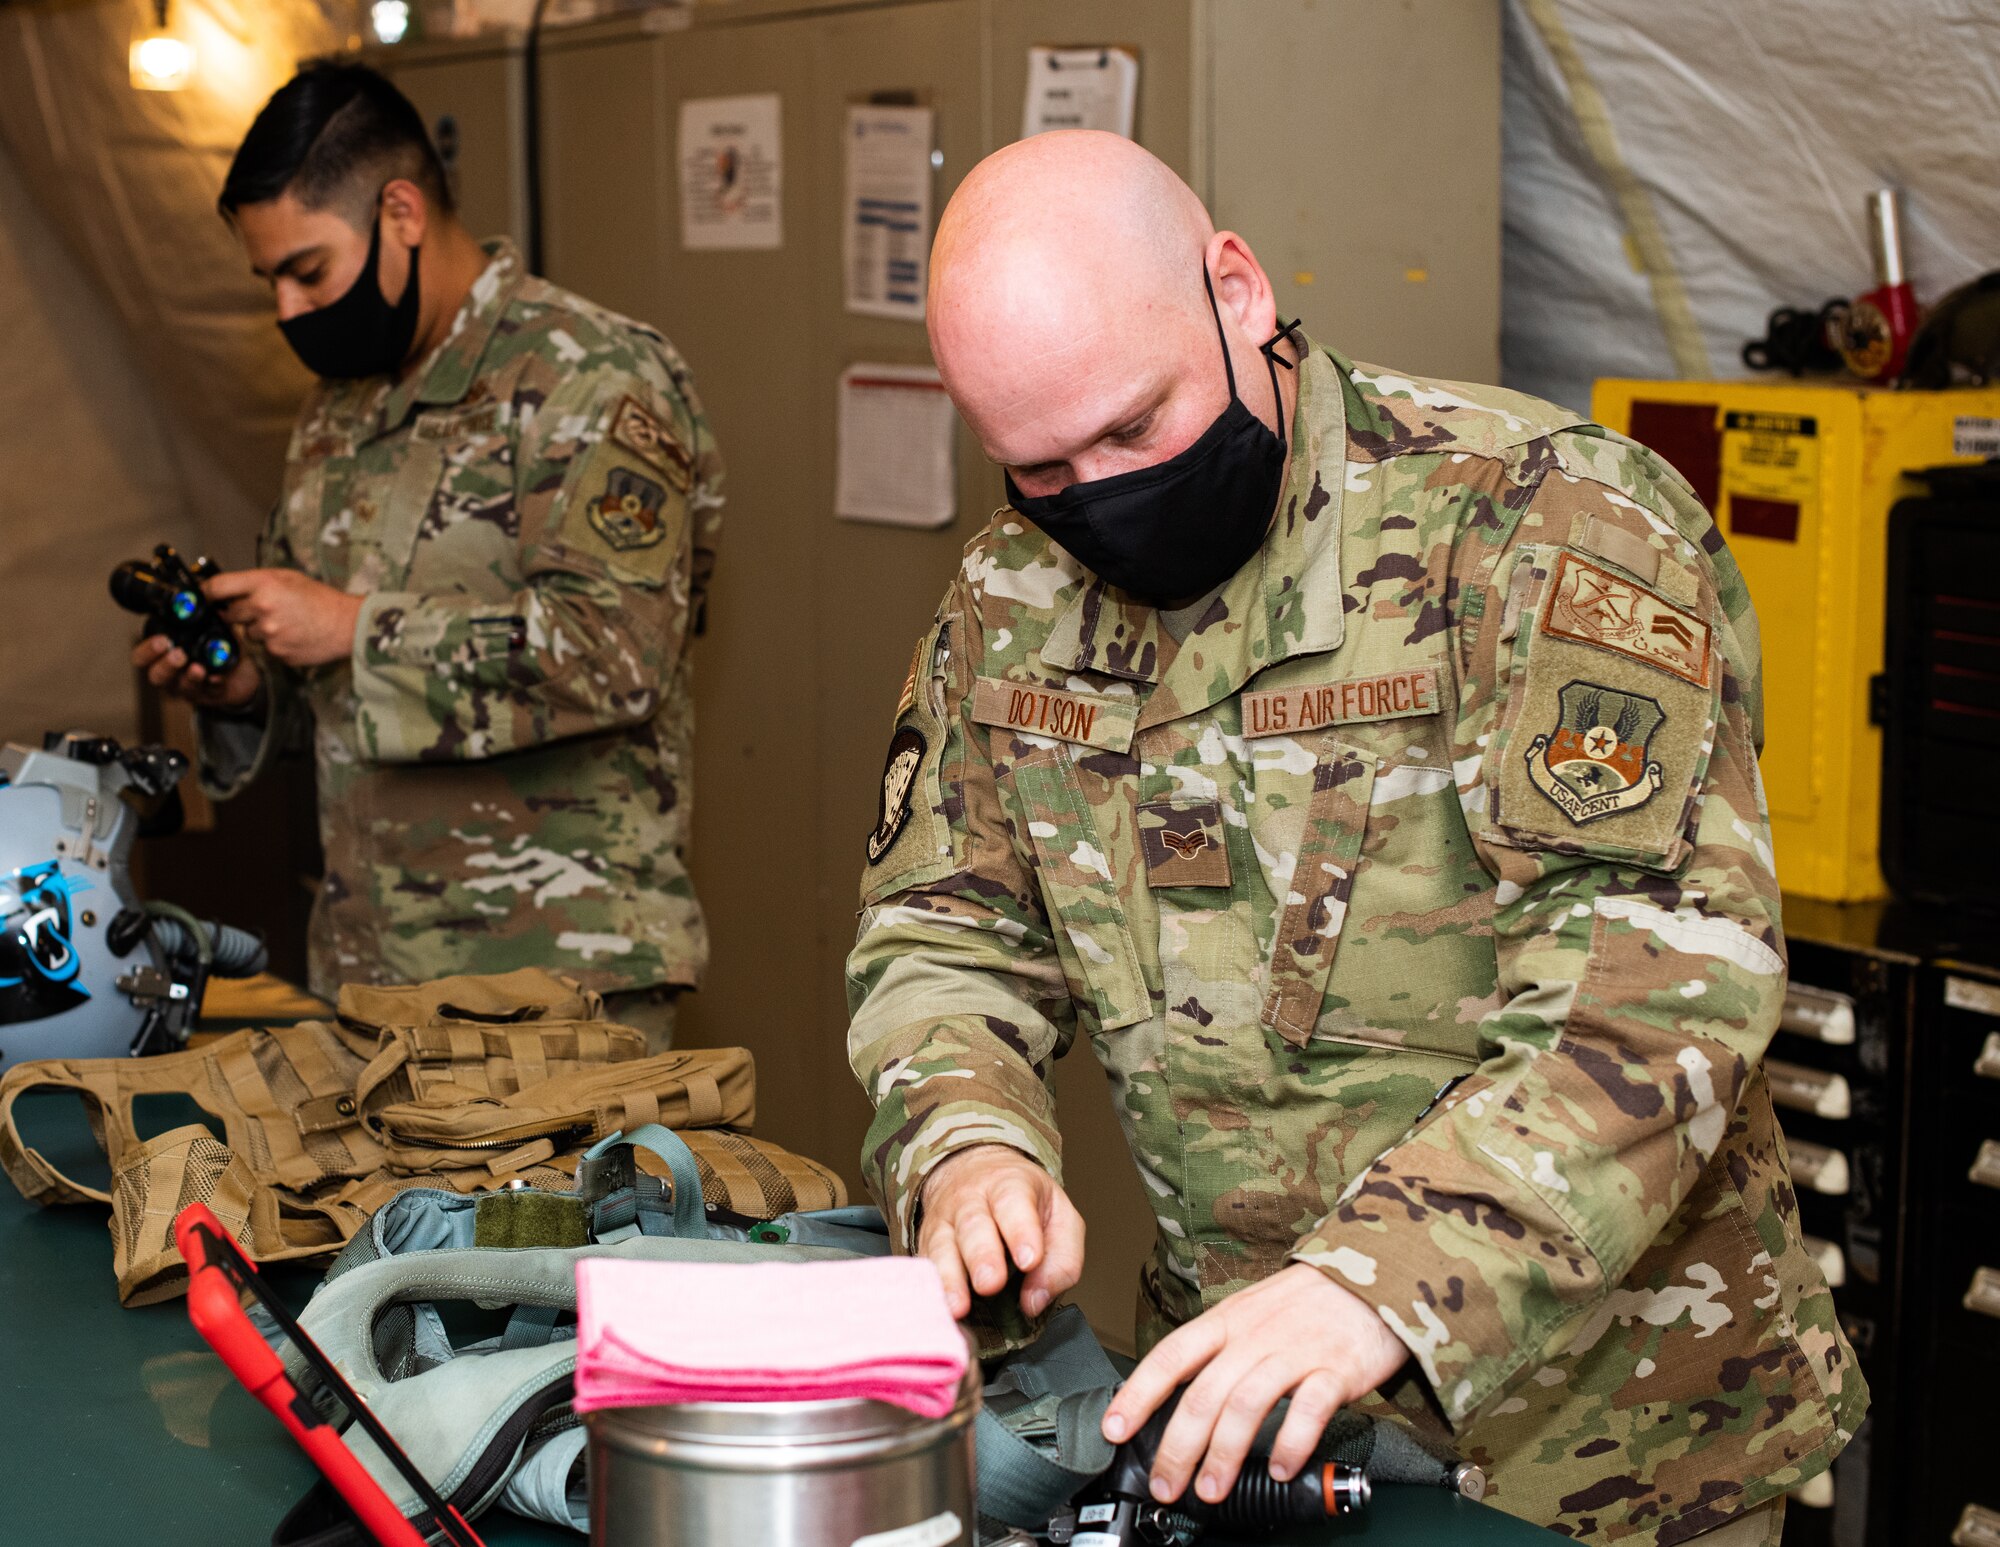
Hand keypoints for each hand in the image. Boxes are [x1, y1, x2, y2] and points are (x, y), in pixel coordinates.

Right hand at [132, 631, 261, 709]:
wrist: (240, 673)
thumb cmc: (215, 651)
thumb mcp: (206, 631)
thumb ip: (201, 619)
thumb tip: (204, 595)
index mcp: (164, 658)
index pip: (142, 658)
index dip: (147, 651)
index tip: (162, 640)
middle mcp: (172, 675)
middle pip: (156, 676)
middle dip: (166, 665)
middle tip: (179, 653)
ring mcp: (190, 688)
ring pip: (181, 687)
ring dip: (189, 676)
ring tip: (197, 667)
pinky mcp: (210, 695)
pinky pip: (209, 692)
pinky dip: (213, 684)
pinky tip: (217, 677)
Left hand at [206, 568, 362, 668]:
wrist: (346, 625)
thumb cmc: (320, 599)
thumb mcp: (287, 578)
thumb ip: (256, 582)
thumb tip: (227, 591)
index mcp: (263, 583)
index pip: (217, 587)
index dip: (205, 593)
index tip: (201, 597)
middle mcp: (261, 607)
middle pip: (230, 614)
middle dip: (241, 613)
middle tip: (264, 609)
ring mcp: (268, 633)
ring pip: (249, 633)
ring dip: (259, 630)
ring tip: (286, 623)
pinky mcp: (275, 653)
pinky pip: (265, 648)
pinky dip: (275, 643)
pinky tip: (293, 635)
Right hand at [917, 1144, 1084, 1320]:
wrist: (973, 1169)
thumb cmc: (1023, 1201)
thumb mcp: (1059, 1217)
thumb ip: (1061, 1259)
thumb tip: (1036, 1300)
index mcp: (1009, 1185)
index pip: (1014, 1202)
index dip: (1021, 1231)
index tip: (1029, 1260)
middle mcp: (970, 1199)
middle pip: (973, 1225)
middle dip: (981, 1256)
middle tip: (991, 1284)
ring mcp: (942, 1221)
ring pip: (941, 1246)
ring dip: (949, 1278)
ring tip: (958, 1306)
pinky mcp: (924, 1245)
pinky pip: (923, 1266)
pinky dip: (930, 1289)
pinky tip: (937, 1309)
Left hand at [1102, 1263, 1408, 1506]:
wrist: (1375, 1274)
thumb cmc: (1306, 1301)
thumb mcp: (1250, 1310)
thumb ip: (1218, 1349)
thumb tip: (1177, 1394)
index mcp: (1227, 1321)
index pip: (1171, 1356)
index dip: (1138, 1393)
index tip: (1114, 1428)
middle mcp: (1254, 1336)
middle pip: (1205, 1393)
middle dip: (1178, 1446)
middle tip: (1166, 1483)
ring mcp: (1295, 1351)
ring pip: (1248, 1405)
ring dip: (1225, 1454)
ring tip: (1212, 1488)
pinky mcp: (1336, 1369)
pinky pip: (1309, 1409)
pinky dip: (1290, 1442)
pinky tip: (1279, 1469)